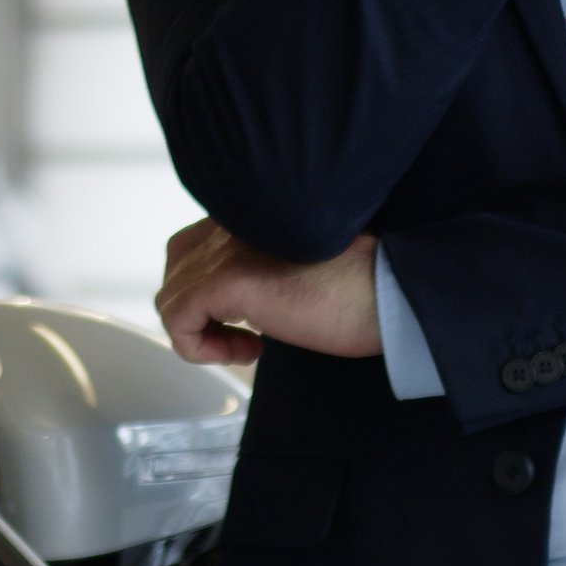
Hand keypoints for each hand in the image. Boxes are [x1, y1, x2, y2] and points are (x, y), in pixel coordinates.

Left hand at [155, 217, 380, 366]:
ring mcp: (228, 248)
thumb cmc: (366, 287)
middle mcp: (234, 222)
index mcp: (254, 213)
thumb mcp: (305, 265)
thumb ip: (269, 263)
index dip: (213, 288)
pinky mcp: (230, 279)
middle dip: (198, 306)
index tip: (252, 319)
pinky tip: (249, 351)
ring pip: (172, 294)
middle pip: (178, 262)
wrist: (393, 292)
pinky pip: (178, 318)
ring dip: (201, 330)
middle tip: (239, 334)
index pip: (199, 242)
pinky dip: (200, 346)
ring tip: (246, 346)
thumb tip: (245, 300)